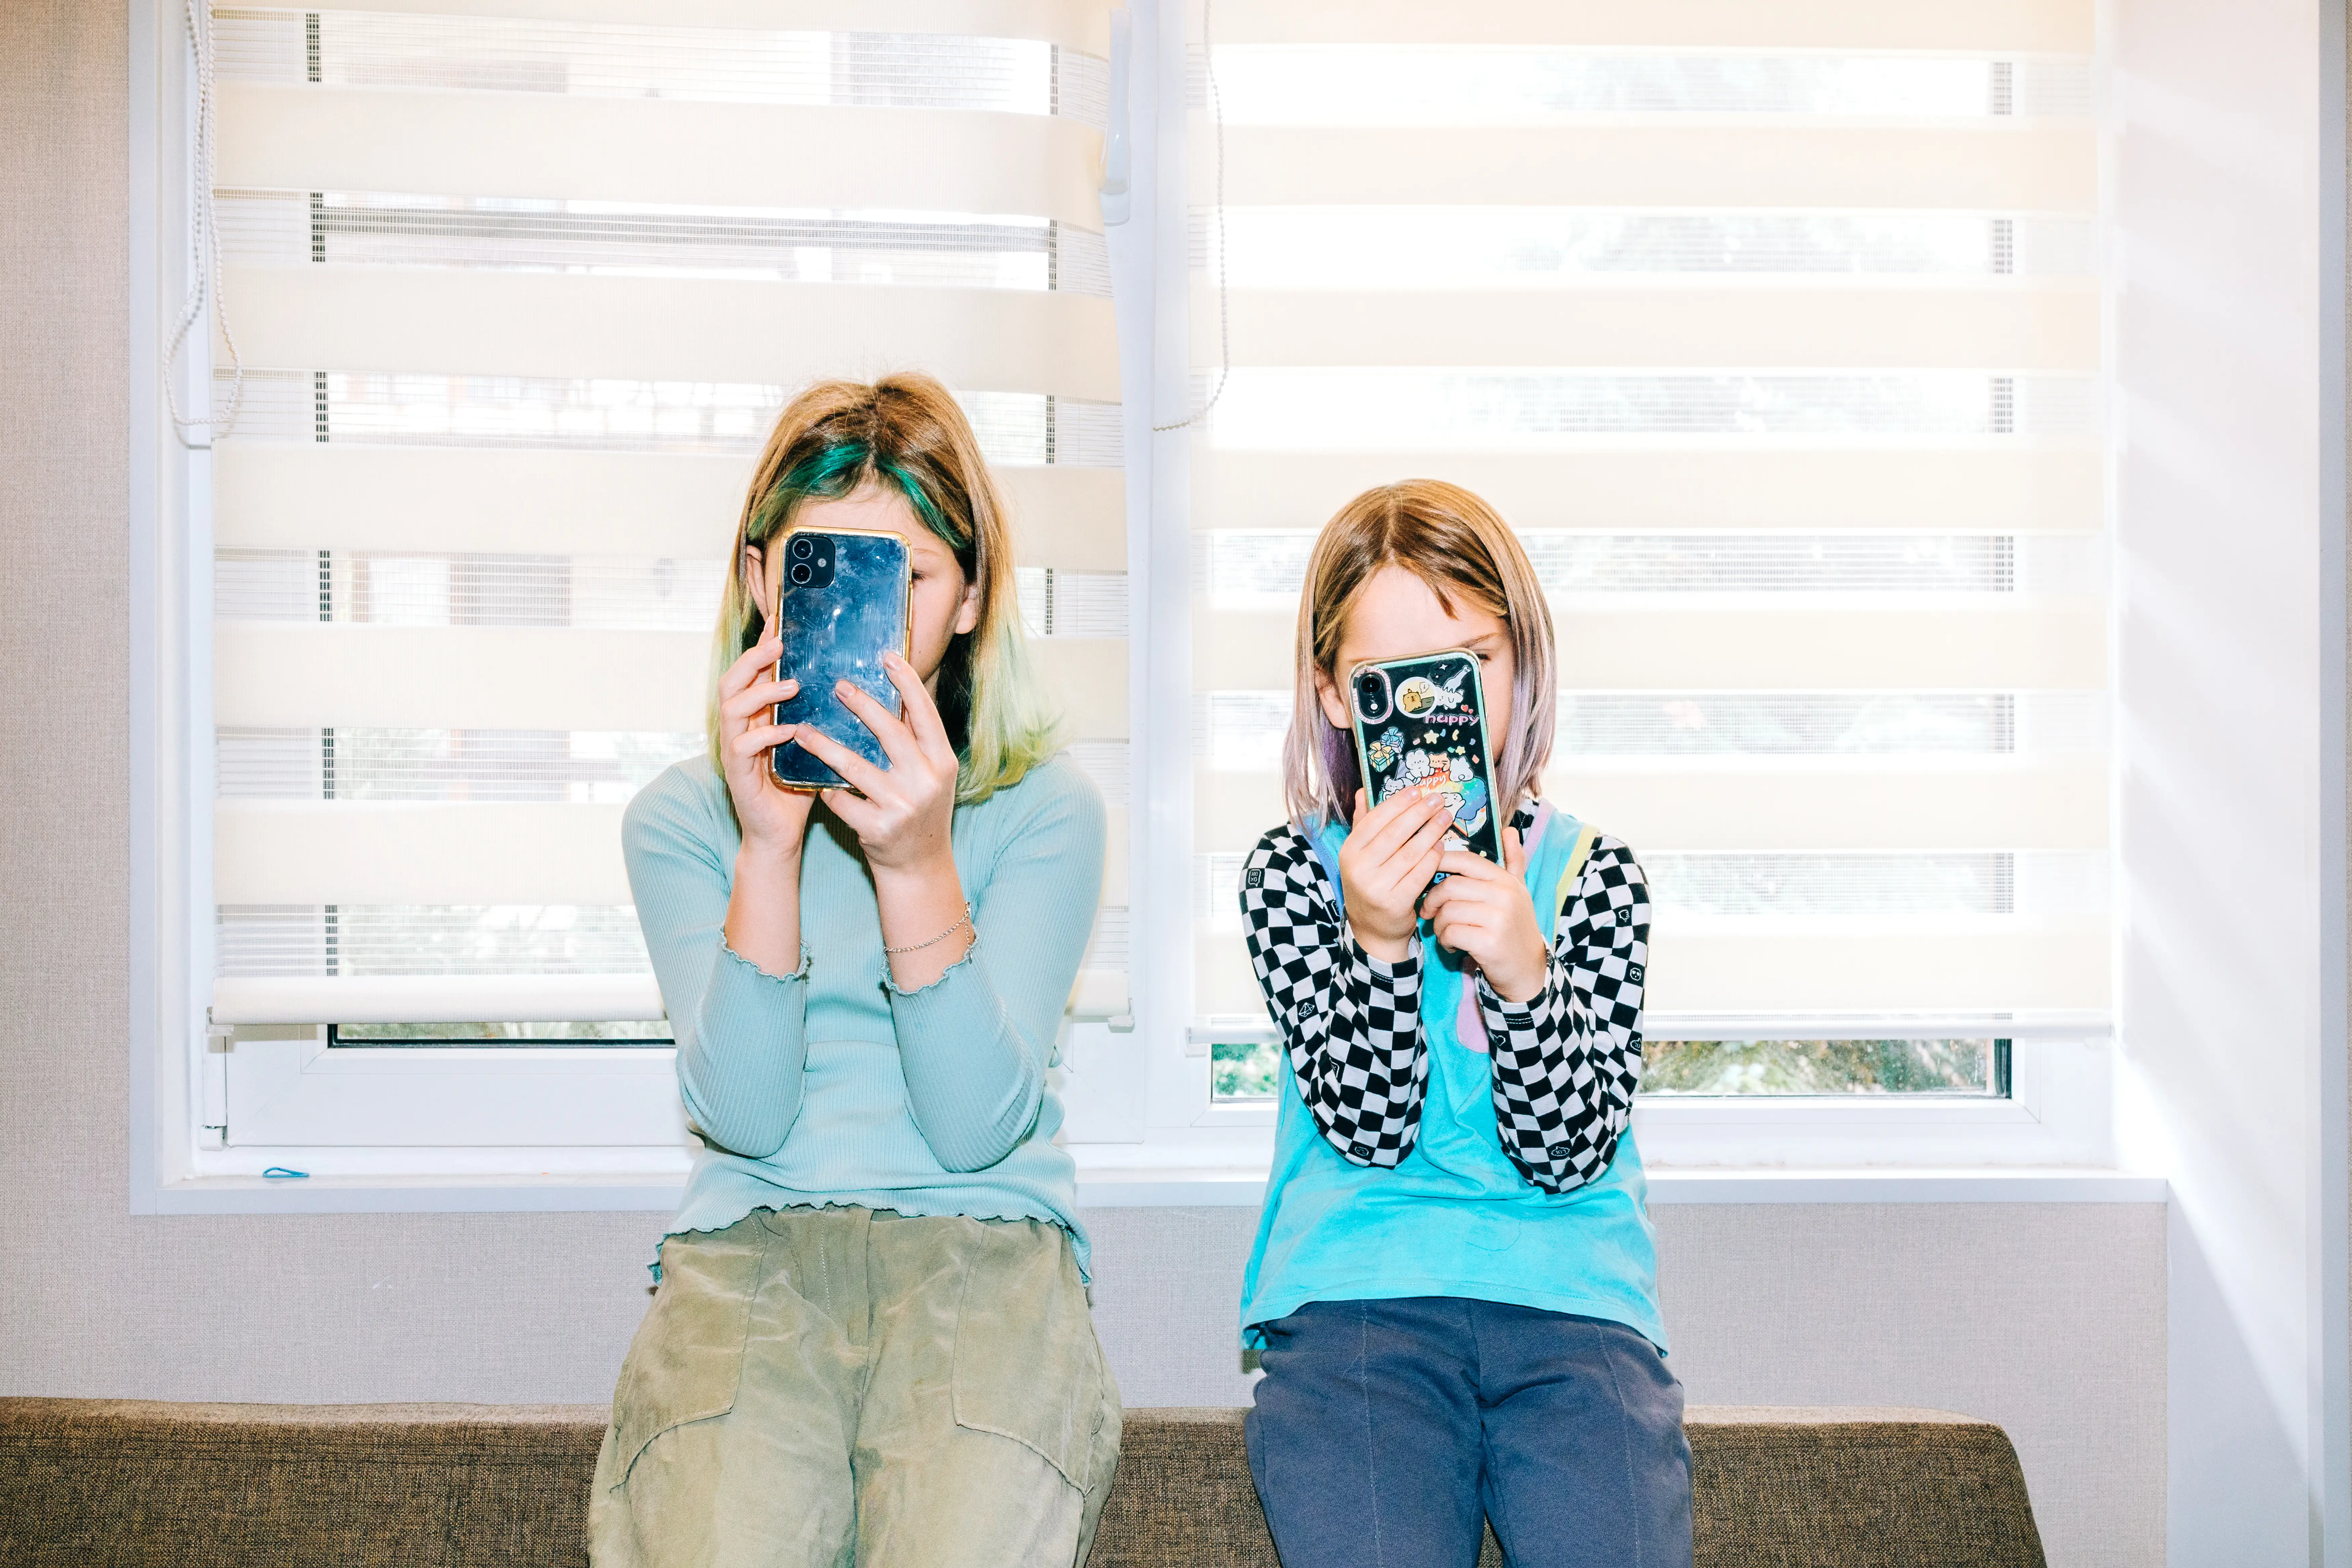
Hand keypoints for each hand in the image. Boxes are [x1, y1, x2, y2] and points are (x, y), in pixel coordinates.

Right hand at [716, 617, 817, 856]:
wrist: (782, 833)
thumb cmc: (799, 785)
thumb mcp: (814, 742)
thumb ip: (820, 715)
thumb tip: (853, 685)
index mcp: (757, 714)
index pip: (754, 671)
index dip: (762, 644)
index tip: (779, 619)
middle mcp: (740, 726)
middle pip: (732, 680)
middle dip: (754, 658)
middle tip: (779, 643)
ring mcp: (734, 748)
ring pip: (731, 707)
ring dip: (761, 692)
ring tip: (791, 685)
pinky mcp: (737, 774)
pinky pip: (742, 746)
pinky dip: (764, 734)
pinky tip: (788, 730)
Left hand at [792, 650, 961, 874]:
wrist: (919, 866)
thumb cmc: (919, 810)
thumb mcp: (930, 775)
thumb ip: (915, 742)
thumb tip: (890, 694)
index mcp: (942, 762)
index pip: (925, 714)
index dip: (907, 684)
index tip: (887, 657)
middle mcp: (927, 782)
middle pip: (891, 733)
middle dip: (862, 705)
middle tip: (838, 686)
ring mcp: (902, 807)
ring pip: (855, 766)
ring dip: (824, 746)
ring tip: (802, 730)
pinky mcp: (877, 829)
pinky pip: (841, 800)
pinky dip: (827, 790)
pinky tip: (814, 782)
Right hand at [1337, 787, 1455, 962]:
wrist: (1372, 929)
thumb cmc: (1371, 883)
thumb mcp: (1360, 855)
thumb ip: (1362, 823)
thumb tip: (1363, 790)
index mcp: (1349, 852)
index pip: (1374, 821)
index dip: (1397, 803)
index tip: (1417, 790)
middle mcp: (1358, 869)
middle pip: (1394, 834)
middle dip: (1418, 813)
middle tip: (1438, 799)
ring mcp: (1375, 887)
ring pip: (1409, 853)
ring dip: (1430, 832)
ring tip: (1445, 817)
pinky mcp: (1394, 903)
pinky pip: (1419, 875)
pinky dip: (1432, 859)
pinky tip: (1442, 847)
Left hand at [1419, 827, 1548, 1003]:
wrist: (1528, 968)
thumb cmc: (1515, 926)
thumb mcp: (1518, 891)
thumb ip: (1513, 861)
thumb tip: (1510, 830)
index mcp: (1505, 880)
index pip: (1464, 859)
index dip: (1439, 863)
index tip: (1428, 876)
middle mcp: (1504, 895)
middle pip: (1450, 886)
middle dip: (1432, 899)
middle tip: (1429, 911)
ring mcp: (1498, 919)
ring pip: (1447, 911)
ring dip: (1438, 924)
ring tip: (1445, 931)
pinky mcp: (1489, 942)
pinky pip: (1451, 933)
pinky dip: (1445, 940)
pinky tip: (1453, 945)